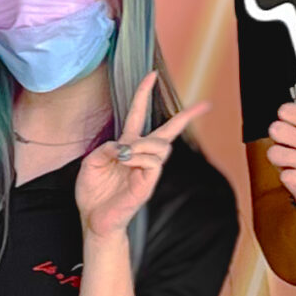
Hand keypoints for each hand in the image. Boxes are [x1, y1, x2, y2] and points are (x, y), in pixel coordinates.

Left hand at [75, 73, 211, 240]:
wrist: (94, 220)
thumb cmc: (92, 193)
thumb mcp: (91, 162)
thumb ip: (105, 147)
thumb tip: (124, 145)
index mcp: (126, 146)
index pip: (138, 115)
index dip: (143, 94)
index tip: (152, 75)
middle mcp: (140, 156)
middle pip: (168, 131)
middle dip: (187, 116)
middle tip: (205, 105)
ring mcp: (147, 170)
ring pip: (161, 146)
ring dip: (143, 144)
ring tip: (125, 155)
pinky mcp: (149, 184)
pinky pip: (154, 162)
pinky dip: (139, 158)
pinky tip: (126, 163)